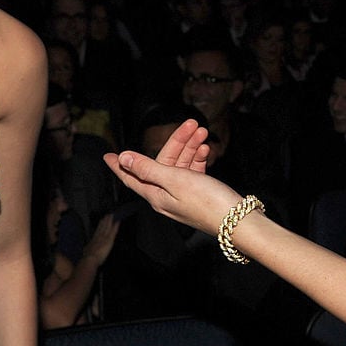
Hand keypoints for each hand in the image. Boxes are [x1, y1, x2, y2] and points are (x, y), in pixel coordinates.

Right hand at [83, 213, 119, 265]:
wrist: (90, 258)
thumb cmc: (88, 258)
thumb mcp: (86, 253)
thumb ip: (87, 250)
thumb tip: (85, 251)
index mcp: (93, 241)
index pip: (97, 232)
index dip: (100, 226)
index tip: (101, 220)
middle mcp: (99, 237)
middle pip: (102, 227)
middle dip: (105, 221)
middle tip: (107, 215)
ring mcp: (104, 238)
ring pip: (107, 227)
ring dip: (109, 221)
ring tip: (111, 216)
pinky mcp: (109, 240)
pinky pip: (113, 232)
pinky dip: (115, 227)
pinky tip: (117, 222)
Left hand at [104, 119, 241, 234]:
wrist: (238, 221)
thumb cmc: (206, 202)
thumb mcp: (174, 180)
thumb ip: (148, 168)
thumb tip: (124, 158)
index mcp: (156, 195)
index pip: (131, 177)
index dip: (119, 166)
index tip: (107, 156)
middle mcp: (166, 196)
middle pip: (162, 163)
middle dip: (176, 142)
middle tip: (191, 123)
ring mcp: (184, 195)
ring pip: (180, 165)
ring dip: (190, 147)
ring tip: (203, 132)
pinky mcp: (199, 194)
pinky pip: (193, 172)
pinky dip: (198, 159)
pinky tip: (206, 150)